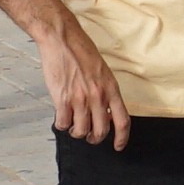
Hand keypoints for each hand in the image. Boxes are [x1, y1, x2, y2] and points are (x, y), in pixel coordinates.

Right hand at [36, 20, 129, 150]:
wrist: (62, 39)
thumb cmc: (80, 50)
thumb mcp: (102, 70)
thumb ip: (105, 91)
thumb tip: (104, 111)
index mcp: (111, 88)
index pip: (122, 121)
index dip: (122, 138)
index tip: (118, 146)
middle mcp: (98, 96)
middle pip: (101, 131)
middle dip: (94, 138)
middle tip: (89, 136)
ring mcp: (80, 98)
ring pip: (81, 131)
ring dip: (76, 132)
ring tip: (73, 124)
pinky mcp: (62, 99)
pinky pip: (63, 123)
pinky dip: (62, 124)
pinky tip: (61, 116)